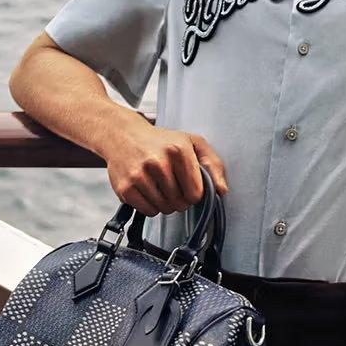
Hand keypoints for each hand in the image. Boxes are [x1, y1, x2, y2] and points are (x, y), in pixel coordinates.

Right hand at [103, 122, 228, 215]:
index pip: (196, 193)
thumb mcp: (193, 142)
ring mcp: (139, 175)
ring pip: (164, 209)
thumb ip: (213, 164)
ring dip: (166, 203)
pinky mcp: (125, 187)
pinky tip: (148, 190)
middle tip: (172, 184)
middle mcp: (158, 162)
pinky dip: (151, 206)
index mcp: (179, 150)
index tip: (188, 184)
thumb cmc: (161, 140)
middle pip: (180, 203)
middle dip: (179, 199)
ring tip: (160, 186)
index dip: (194, 193)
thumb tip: (222, 190)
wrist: (123, 134)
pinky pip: (148, 211)